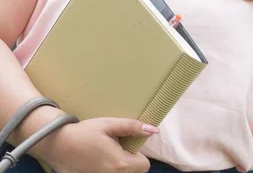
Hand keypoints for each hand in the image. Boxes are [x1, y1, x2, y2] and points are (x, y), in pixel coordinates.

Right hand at [41, 117, 158, 172]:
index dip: (138, 152)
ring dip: (119, 164)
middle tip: (115, 145)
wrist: (59, 145)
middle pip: (134, 171)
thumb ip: (132, 127)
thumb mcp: (109, 124)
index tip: (127, 143)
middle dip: (130, 159)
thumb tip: (154, 130)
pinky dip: (109, 168)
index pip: (145, 165)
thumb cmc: (85, 132)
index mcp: (120, 164)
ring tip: (106, 151)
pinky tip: (98, 158)